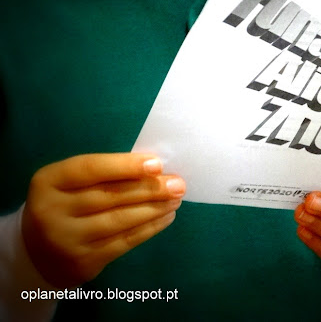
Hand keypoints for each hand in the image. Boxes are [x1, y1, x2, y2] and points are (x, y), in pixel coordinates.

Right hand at [22, 153, 185, 287]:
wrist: (37, 254)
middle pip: (110, 196)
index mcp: (48, 181)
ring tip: (176, 199)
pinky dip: (150, 228)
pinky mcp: (83, 262)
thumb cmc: (66, 204)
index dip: (125, 166)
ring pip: (120, 220)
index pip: (90, 169)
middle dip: (150, 188)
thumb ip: (104, 174)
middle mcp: (52, 211)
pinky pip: (124, 241)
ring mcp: (66, 239)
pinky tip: (166, 217)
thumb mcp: (71, 183)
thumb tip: (154, 169)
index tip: (157, 164)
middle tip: (178, 183)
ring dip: (154, 208)